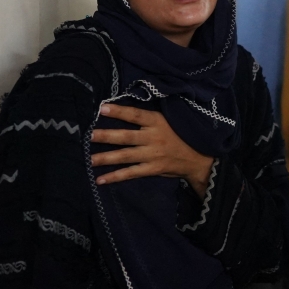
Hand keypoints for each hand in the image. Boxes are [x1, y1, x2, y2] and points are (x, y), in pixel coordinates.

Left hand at [90, 104, 214, 195]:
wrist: (199, 159)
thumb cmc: (182, 136)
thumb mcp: (171, 121)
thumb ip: (151, 118)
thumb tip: (128, 111)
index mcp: (158, 123)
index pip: (136, 116)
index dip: (120, 111)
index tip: (102, 108)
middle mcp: (154, 138)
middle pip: (126, 137)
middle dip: (107, 136)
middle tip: (89, 136)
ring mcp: (152, 155)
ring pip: (125, 156)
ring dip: (106, 158)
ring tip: (89, 159)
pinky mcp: (153, 169)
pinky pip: (131, 173)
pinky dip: (115, 177)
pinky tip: (100, 179)